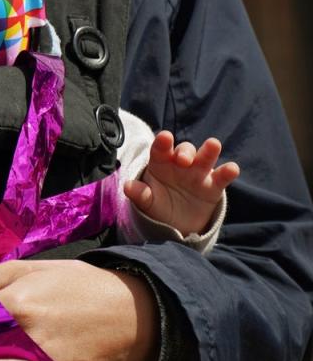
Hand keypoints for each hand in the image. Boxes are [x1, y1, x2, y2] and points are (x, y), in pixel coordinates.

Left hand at [124, 131, 238, 235]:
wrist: (175, 223)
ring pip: (206, 157)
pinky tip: (232, 169)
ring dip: (209, 150)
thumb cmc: (158, 205)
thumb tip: (127, 186)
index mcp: (161, 163)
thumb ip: (140, 193)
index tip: (165, 137)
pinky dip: (228, 171)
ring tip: (213, 145)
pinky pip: (222, 176)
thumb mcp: (147, 201)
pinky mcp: (214, 185)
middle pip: (185, 150)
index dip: (163, 143)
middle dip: (185, 151)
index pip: (160, 150)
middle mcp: (181, 164)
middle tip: (183, 160)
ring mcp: (199, 172)